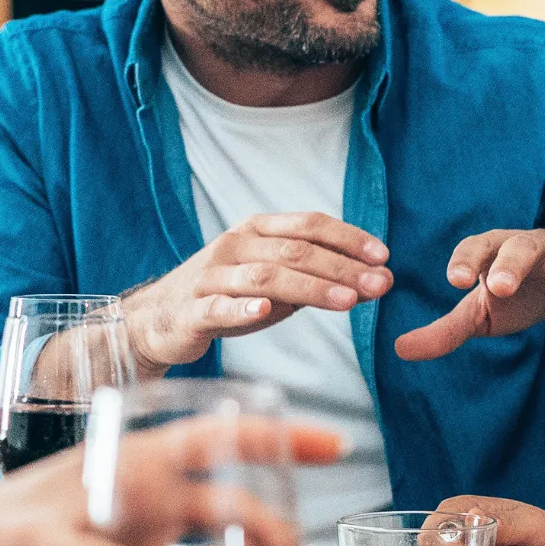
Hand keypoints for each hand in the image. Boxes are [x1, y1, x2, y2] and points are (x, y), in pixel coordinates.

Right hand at [123, 213, 392, 369]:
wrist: (160, 320)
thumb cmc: (231, 297)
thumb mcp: (279, 284)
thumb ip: (322, 279)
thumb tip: (380, 281)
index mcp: (257, 230)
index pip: (309, 224)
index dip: (348, 238)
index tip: (383, 256)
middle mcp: (235, 245)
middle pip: (294, 251)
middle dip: (341, 267)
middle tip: (379, 285)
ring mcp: (211, 276)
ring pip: (265, 277)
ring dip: (310, 288)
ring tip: (347, 301)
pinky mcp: (192, 310)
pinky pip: (218, 306)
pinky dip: (242, 308)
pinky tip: (265, 312)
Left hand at [395, 230, 544, 360]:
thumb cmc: (521, 295)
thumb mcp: (483, 314)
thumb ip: (446, 331)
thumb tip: (400, 350)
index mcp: (497, 251)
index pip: (478, 247)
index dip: (467, 260)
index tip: (456, 281)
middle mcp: (532, 246)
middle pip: (519, 246)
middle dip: (510, 263)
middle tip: (500, 286)